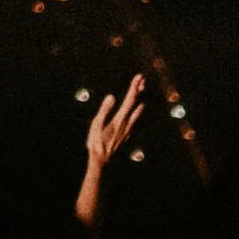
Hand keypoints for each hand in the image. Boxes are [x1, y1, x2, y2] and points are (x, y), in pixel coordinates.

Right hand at [75, 71, 145, 220]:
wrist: (102, 161)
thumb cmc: (96, 143)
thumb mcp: (96, 125)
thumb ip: (104, 110)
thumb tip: (111, 97)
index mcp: (120, 119)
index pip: (129, 100)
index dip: (134, 88)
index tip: (138, 77)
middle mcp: (127, 123)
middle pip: (135, 104)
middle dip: (138, 90)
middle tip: (142, 79)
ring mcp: (128, 129)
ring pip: (137, 111)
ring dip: (139, 100)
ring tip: (141, 92)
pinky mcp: (126, 134)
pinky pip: (135, 119)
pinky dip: (137, 110)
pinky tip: (138, 110)